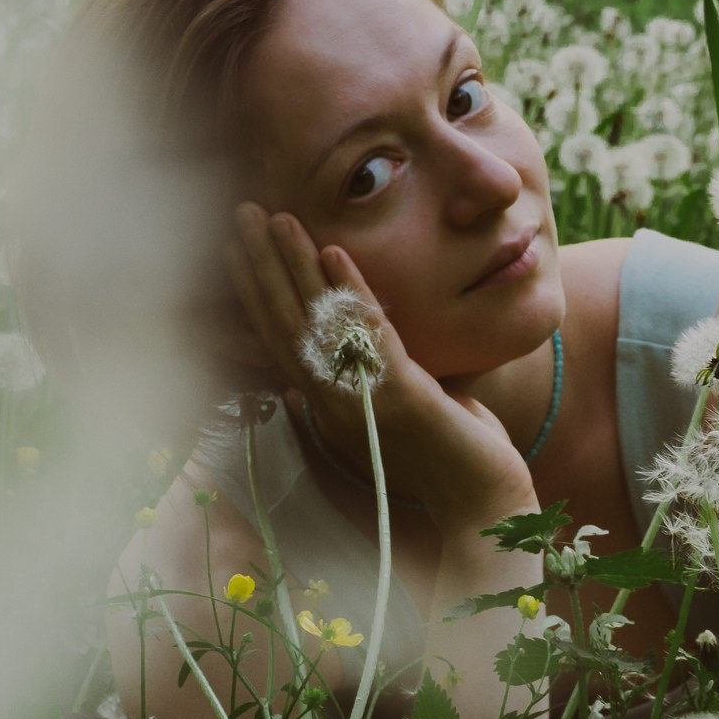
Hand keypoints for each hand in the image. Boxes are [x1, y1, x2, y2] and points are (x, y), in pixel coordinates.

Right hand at [225, 202, 538, 527]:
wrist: (484, 506)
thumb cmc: (446, 458)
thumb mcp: (391, 416)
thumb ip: (352, 390)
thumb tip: (296, 388)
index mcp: (329, 404)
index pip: (278, 338)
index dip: (254, 291)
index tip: (235, 245)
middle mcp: (335, 403)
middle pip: (285, 322)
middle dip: (261, 264)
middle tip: (242, 213)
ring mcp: (364, 402)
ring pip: (316, 323)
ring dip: (294, 266)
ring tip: (278, 218)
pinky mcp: (402, 399)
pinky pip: (369, 334)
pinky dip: (351, 290)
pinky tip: (334, 252)